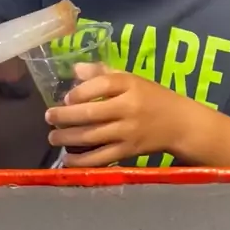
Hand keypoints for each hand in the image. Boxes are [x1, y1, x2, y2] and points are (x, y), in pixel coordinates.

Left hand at [46, 69, 187, 166]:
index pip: (103, 85)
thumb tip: (75, 69)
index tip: (66, 97)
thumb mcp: (132, 79)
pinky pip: (101, 157)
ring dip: (68, 138)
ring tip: (53, 137)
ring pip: (92, 136)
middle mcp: (129, 108)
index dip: (80, 91)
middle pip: (92, 112)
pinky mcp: (129, 151)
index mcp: (131, 85)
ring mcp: (128, 132)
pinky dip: (82, 160)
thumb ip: (103, 73)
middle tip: (49, 117)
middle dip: (65, 116)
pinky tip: (67, 159)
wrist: (180, 124)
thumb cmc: (152, 97)